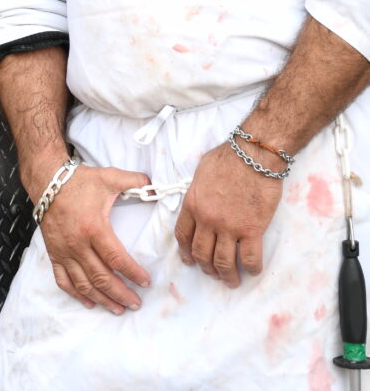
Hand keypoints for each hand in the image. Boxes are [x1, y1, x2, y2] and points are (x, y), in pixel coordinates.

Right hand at [37, 164, 152, 313]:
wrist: (47, 181)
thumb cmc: (79, 181)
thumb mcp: (109, 177)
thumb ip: (134, 180)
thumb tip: (154, 186)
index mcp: (94, 228)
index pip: (116, 259)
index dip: (132, 273)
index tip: (145, 281)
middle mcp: (78, 244)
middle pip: (102, 277)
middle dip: (121, 293)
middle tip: (135, 303)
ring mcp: (64, 251)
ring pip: (84, 284)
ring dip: (102, 299)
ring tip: (117, 309)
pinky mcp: (54, 253)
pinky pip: (64, 280)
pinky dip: (76, 294)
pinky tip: (89, 302)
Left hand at [174, 142, 283, 287]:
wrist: (254, 155)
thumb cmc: (228, 157)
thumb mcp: (201, 171)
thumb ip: (197, 190)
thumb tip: (198, 198)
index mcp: (193, 204)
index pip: (183, 235)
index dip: (185, 252)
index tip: (190, 260)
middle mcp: (207, 219)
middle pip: (202, 253)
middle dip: (206, 267)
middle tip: (212, 273)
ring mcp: (229, 227)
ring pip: (223, 262)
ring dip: (227, 276)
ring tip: (232, 280)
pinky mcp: (252, 229)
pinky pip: (250, 258)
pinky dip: (251, 269)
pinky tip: (252, 270)